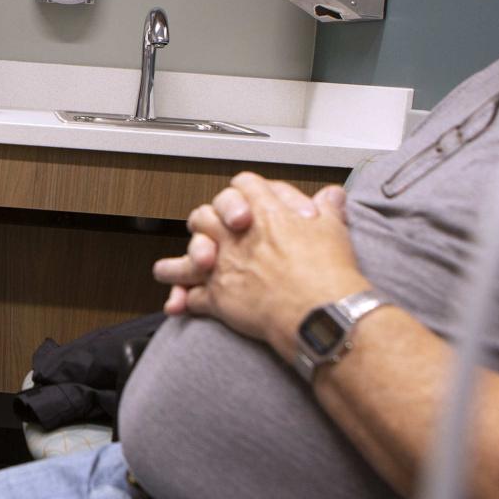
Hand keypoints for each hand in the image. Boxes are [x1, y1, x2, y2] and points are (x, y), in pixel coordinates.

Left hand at [173, 173, 364, 360]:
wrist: (317, 313)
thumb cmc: (327, 272)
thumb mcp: (333, 229)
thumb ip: (327, 209)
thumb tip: (330, 195)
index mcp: (263, 212)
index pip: (243, 185)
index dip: (243, 192)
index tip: (245, 201)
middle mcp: (235, 236)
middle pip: (204, 216)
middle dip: (205, 222)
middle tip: (209, 231)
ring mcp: (222, 265)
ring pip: (187, 256)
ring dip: (176, 264)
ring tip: (165, 270)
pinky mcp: (217, 297)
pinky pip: (191, 296)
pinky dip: (183, 300)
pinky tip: (177, 304)